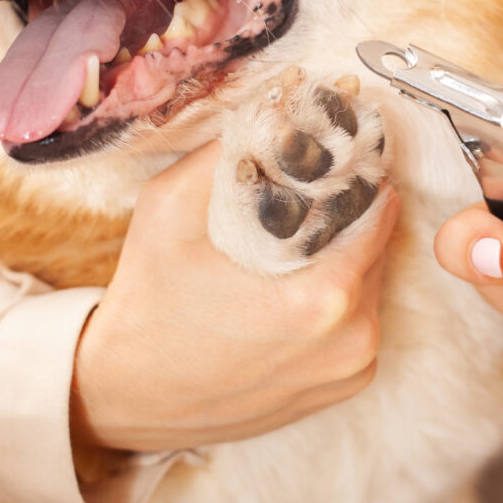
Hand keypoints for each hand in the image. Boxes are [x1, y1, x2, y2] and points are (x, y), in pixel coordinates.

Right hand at [70, 141, 398, 452]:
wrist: (124, 396)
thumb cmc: (147, 303)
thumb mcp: (169, 207)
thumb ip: (227, 151)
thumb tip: (275, 106)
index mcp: (323, 299)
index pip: (377, 208)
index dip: (356, 172)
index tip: (334, 153)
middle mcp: (352, 341)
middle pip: (378, 245)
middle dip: (349, 211)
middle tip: (311, 189)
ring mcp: (352, 370)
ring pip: (372, 282)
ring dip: (346, 253)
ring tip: (298, 235)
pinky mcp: (342, 388)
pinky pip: (359, 320)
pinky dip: (339, 296)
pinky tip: (294, 282)